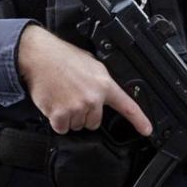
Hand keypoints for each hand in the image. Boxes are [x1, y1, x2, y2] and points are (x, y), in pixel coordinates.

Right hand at [18, 25, 152, 135]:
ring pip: (77, 125)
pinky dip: (57, 121)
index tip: (147, 131)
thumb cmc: (62, 57)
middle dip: (85, 113)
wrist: (39, 56)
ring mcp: (77, 107)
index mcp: (104, 84)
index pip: (127, 105)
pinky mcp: (60, 114)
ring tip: (63, 96)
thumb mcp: (91, 64)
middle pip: (94, 122)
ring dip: (70, 116)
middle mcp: (93, 98)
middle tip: (73, 96)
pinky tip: (55, 104)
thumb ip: (101, 82)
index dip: (139, 120)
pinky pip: (62, 128)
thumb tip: (104, 93)